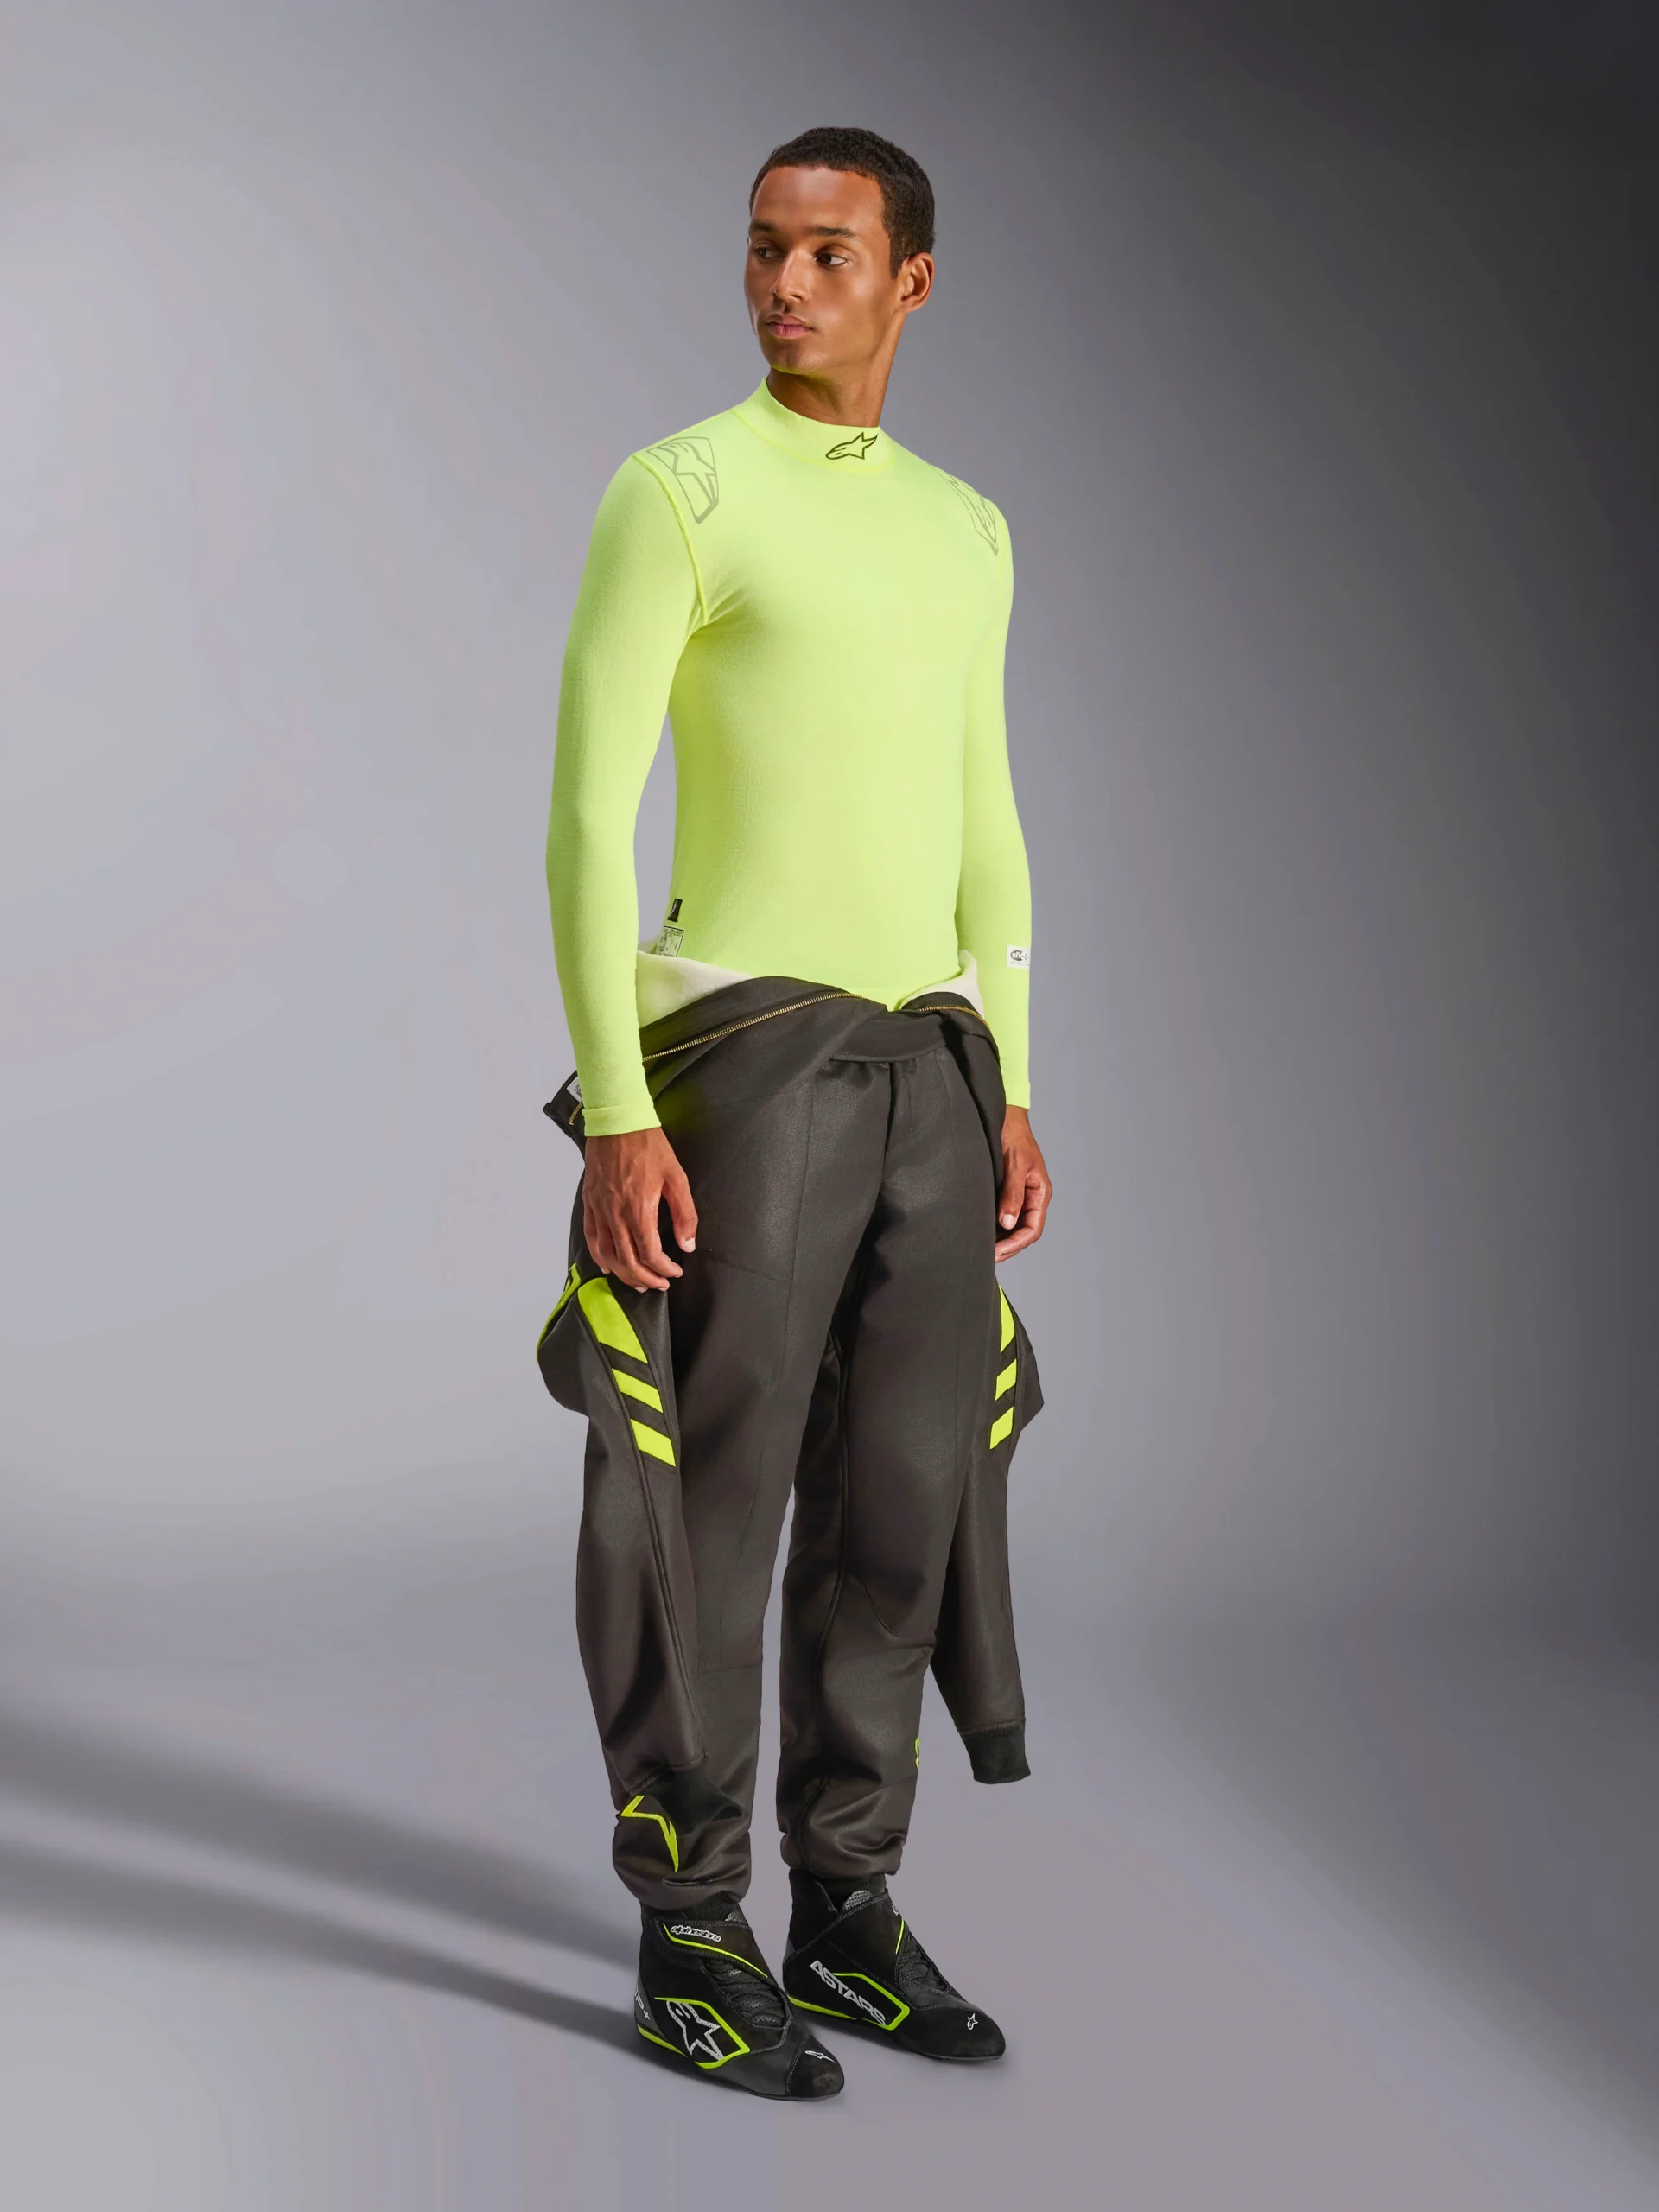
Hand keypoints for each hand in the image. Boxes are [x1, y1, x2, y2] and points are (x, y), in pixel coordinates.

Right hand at [581, 1126, 698, 1291]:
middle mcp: (616, 1214)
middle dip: (646, 1278)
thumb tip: (687, 1243)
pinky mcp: (590, 1202)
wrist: (617, 1122)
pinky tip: (608, 1266)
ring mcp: (600, 1209)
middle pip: (629, 1261)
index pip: (651, 1254)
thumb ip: (684, 1214)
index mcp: (639, 1209)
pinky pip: (591, 1237)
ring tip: (638, 1282)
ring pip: (608, 1254)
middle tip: (659, 1284)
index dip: (664, 1269)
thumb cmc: (648, 1145)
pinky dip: (599, 1257)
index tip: (675, 1272)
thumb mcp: (676, 1177)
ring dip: (623, 1273)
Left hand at [994, 1106, 1049, 1262]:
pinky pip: (1000, 1214)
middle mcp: (1030, 1198)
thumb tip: (1007, 1223)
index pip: (1032, 1229)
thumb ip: (1012, 1194)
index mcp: (1039, 1193)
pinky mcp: (1004, 1191)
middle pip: (1021, 1232)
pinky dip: (991, 1226)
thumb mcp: (1014, 1164)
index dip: (1015, 1244)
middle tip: (983, 1256)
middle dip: (1005, 1247)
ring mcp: (1017, 1196)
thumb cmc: (1012, 1135)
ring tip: (979, 1248)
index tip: (995, 1253)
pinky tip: (978, 1230)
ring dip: (997, 1238)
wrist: (1003, 1116)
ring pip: (1010, 1226)